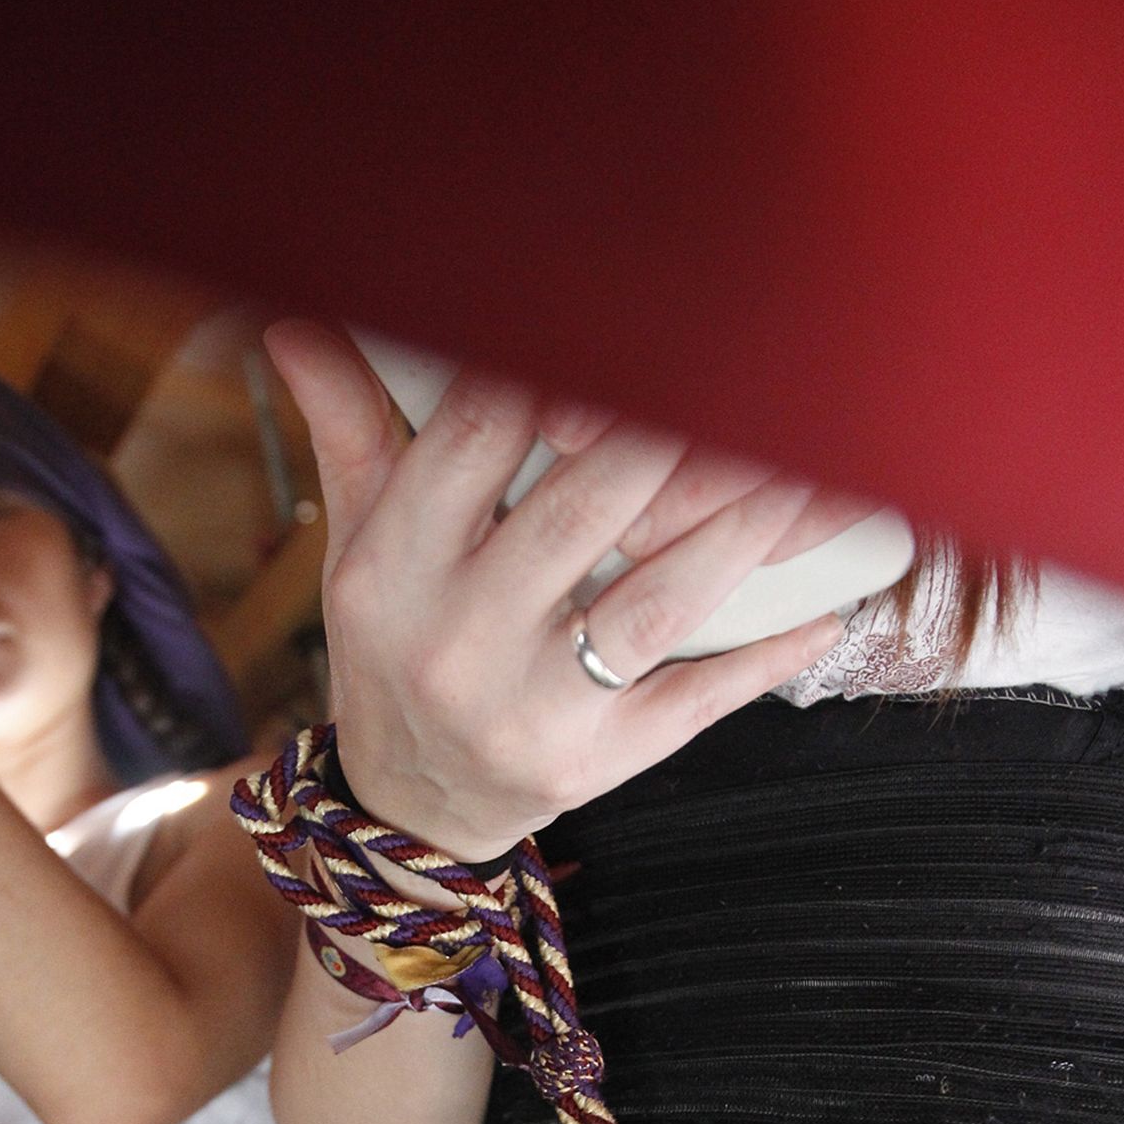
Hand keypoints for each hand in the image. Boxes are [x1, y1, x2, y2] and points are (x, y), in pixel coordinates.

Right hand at [265, 322, 861, 857]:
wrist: (411, 806)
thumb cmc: (396, 647)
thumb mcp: (359, 546)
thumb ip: (354, 431)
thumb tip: (296, 317)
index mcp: (390, 570)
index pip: (480, 439)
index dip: (559, 370)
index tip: (634, 317)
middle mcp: (456, 640)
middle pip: (586, 508)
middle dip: (679, 431)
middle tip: (755, 367)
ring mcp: (531, 709)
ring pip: (659, 602)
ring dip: (746, 528)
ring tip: (812, 467)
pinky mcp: (594, 763)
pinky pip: (695, 701)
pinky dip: (764, 660)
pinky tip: (826, 613)